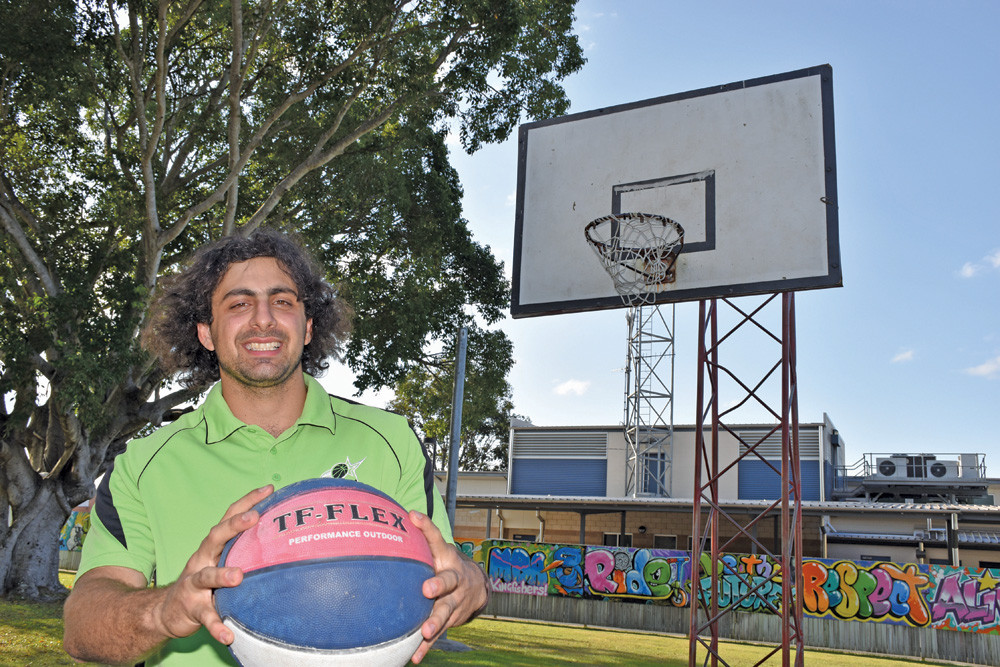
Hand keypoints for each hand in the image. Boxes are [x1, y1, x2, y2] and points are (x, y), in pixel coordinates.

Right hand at [155, 484, 273, 644]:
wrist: (165, 610)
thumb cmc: (202, 580)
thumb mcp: (219, 559)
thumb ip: (242, 548)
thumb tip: (280, 534)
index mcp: (212, 546)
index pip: (228, 517)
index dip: (247, 501)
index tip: (269, 489)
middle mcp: (201, 559)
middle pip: (215, 538)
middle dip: (233, 526)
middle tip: (254, 518)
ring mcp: (193, 585)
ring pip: (205, 576)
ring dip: (221, 575)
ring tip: (237, 576)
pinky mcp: (191, 609)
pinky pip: (205, 618)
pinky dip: (216, 626)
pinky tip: (228, 635)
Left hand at [408, 510, 489, 663]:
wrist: (477, 587)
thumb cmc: (448, 563)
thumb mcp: (439, 549)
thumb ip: (424, 534)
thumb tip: (405, 513)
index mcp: (447, 559)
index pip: (436, 539)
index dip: (426, 527)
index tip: (414, 517)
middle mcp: (454, 580)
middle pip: (448, 582)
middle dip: (439, 586)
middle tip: (427, 589)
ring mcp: (455, 601)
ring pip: (445, 611)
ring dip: (435, 622)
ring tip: (425, 631)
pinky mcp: (451, 619)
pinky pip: (439, 634)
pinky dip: (427, 646)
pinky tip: (415, 657)